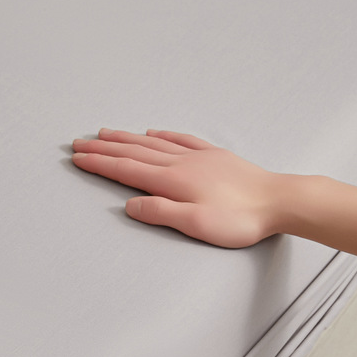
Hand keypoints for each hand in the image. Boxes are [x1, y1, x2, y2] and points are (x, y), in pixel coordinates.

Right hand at [72, 128, 283, 247]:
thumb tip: (129, 205)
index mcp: (172, 180)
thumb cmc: (240, 218)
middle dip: (103, 147)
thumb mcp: (196, 224)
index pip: (125, 169)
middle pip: (133, 151)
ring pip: (152, 143)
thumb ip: (160, 212)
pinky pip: (180, 139)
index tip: (77, 158)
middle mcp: (180, 163)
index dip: (99, 163)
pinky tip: (153, 131)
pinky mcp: (214, 155)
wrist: (279, 200)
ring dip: (126, 137)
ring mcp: (197, 156)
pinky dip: (162, 135)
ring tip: (105, 132)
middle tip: (79, 142)